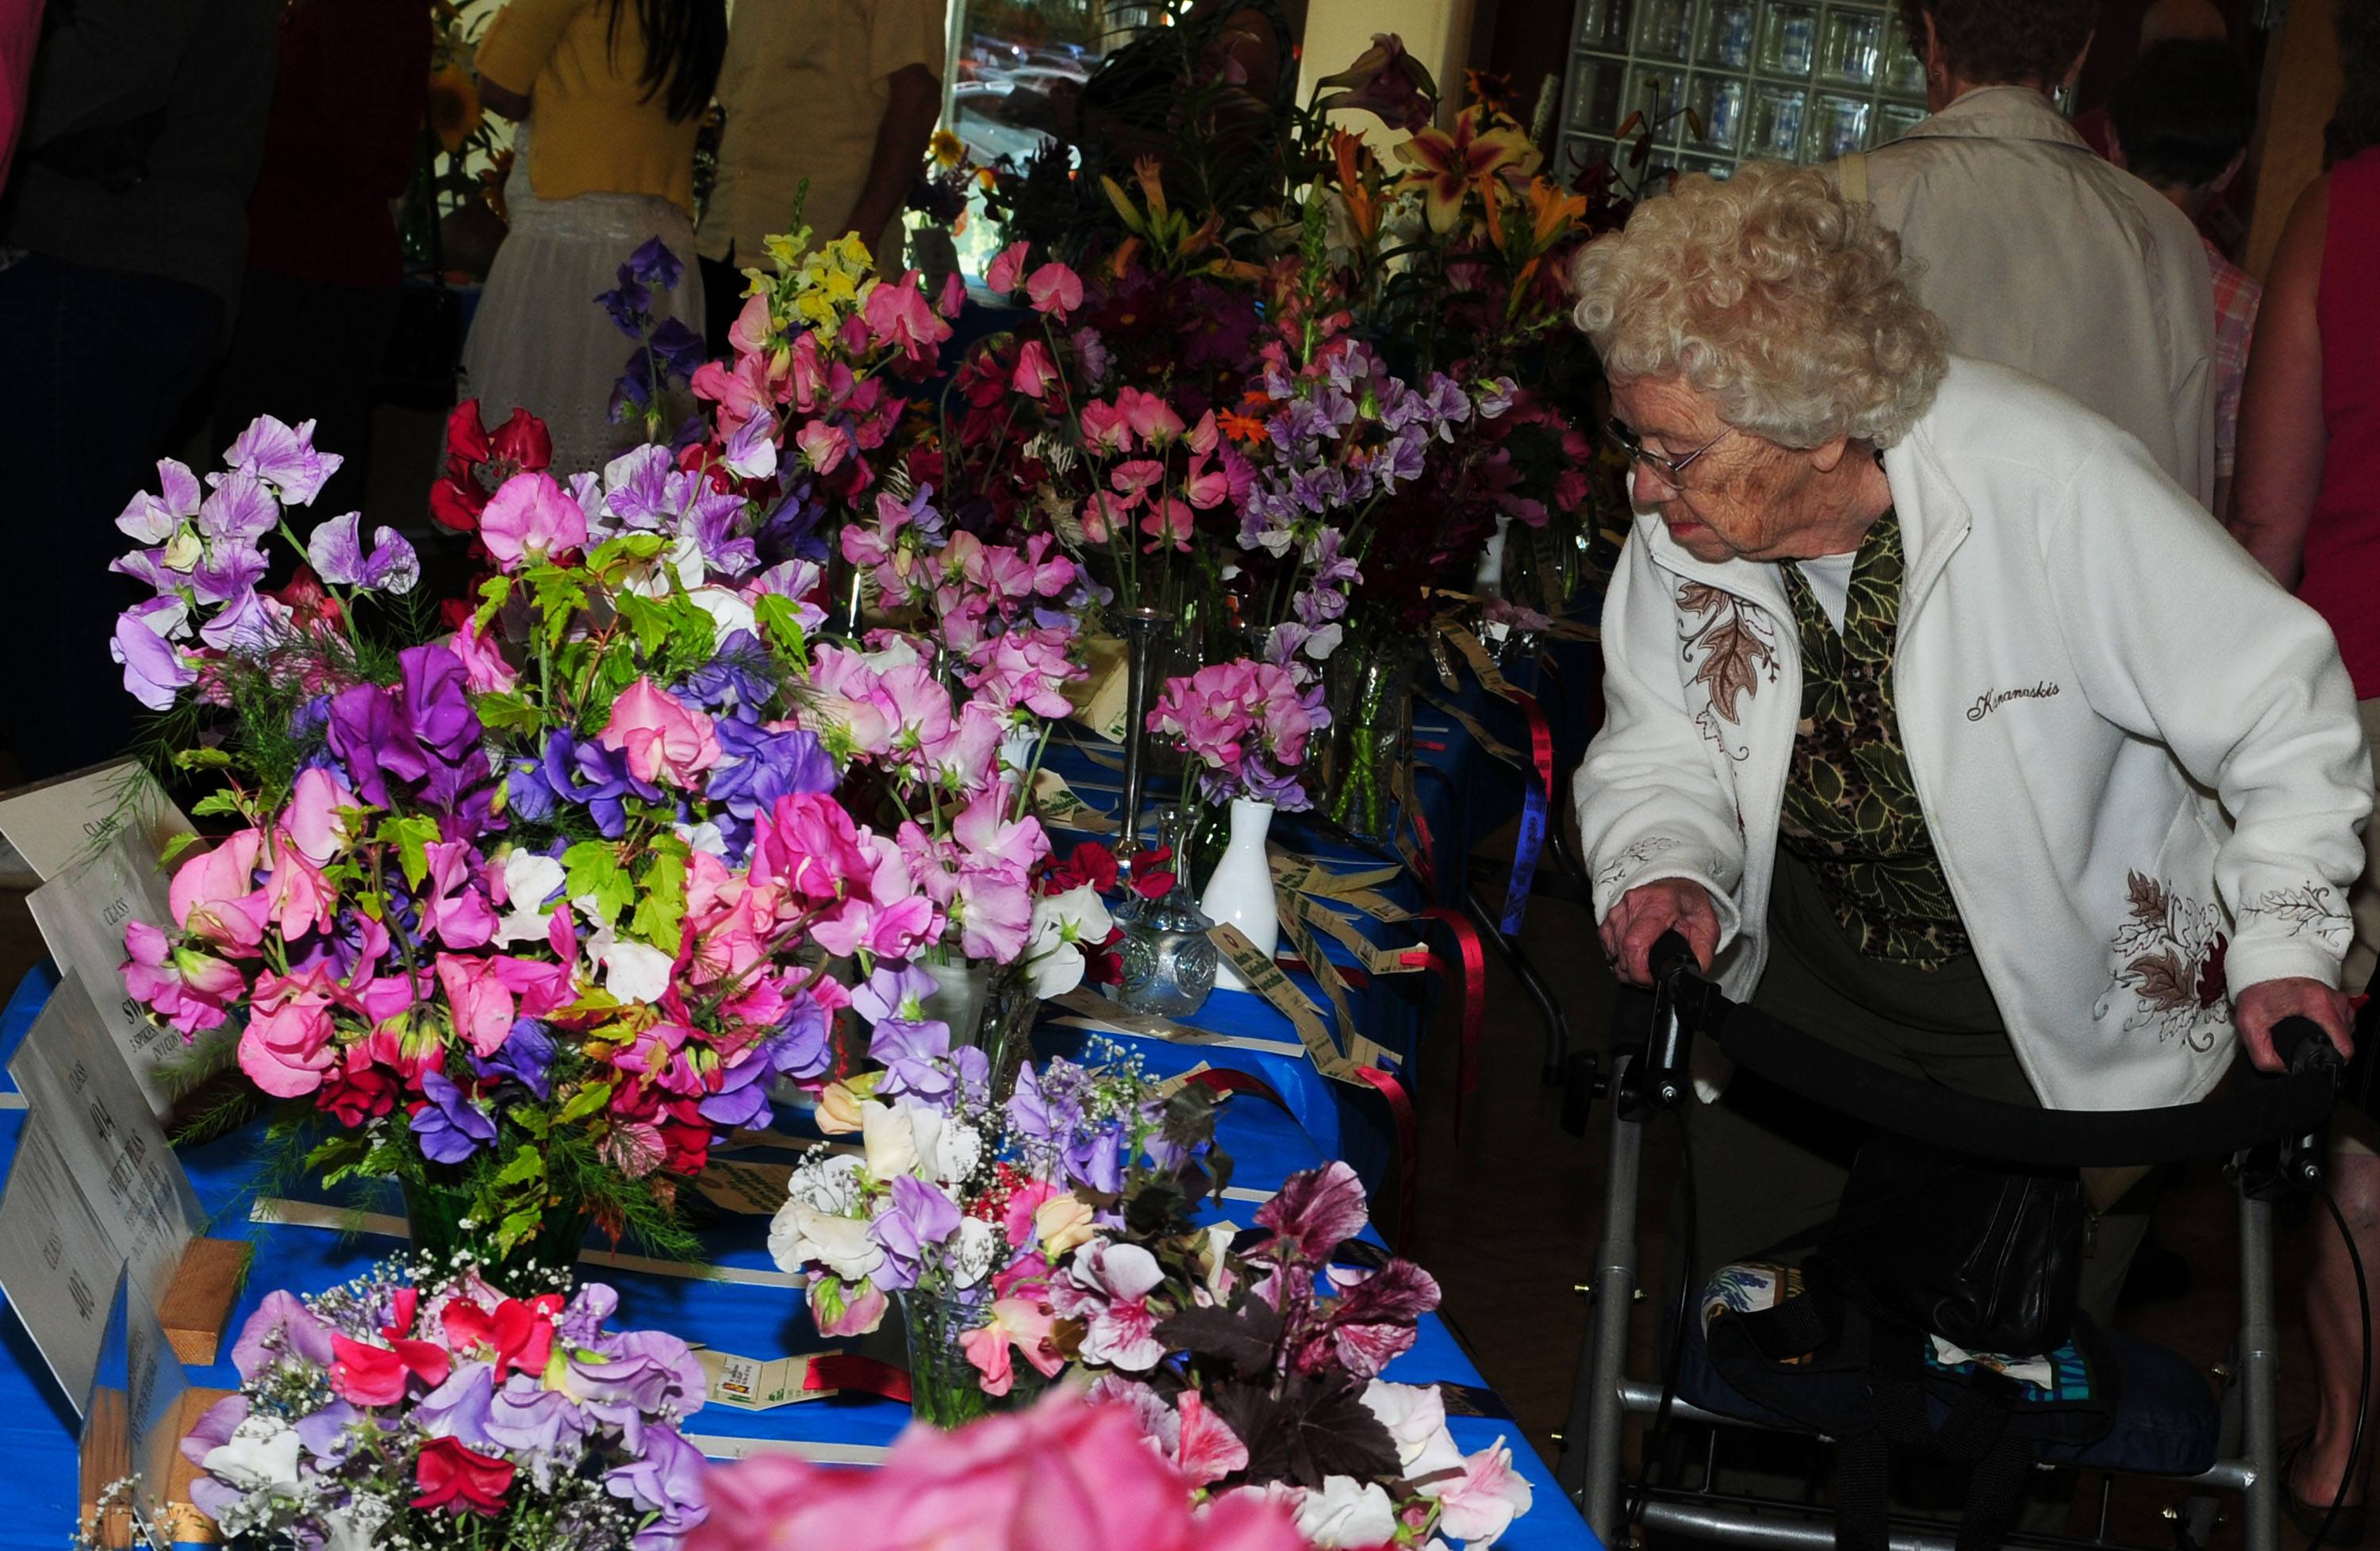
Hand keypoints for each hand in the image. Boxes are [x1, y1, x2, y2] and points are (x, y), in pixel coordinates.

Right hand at [1599, 878, 1718, 986]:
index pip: (1635, 943)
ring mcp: (1618, 911)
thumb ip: (1701, 953)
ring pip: (1614, 955)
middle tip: (1655, 973)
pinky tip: (1636, 956)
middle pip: (1623, 953)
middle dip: (1638, 973)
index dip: (1640, 970)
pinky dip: (1621, 959)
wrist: (1676, 888)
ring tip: (1647, 963)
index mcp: (1658, 904)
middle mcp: (1633, 904)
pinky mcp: (1608, 919)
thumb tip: (1690, 974)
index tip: (1651, 979)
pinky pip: (1609, 950)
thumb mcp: (1708, 928)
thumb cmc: (1689, 904)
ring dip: (1629, 968)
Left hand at [2234, 975, 2355, 1071]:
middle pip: (2343, 1041)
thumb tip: (2285, 1070)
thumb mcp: (2250, 1025)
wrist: (2259, 965)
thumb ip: (2264, 1055)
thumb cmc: (2256, 990)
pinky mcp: (2335, 997)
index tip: (2316, 1062)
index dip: (2331, 1060)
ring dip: (2326, 1036)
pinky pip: (2340, 1021)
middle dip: (2323, 1047)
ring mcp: (2337, 998)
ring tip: (2302, 1030)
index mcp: (2320, 1006)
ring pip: (2343, 1031)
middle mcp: (2335, 1001)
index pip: (2344, 1047)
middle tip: (2299, 1042)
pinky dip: (2327, 1027)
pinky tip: (2309, 1024)